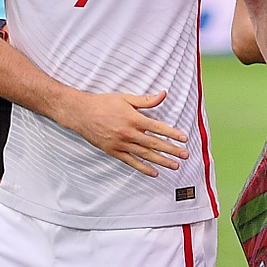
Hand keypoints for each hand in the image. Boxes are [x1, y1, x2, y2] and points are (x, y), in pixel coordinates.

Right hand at [60, 89, 189, 175]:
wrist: (81, 113)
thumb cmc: (103, 103)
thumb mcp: (125, 98)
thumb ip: (146, 100)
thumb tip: (163, 94)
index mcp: (134, 119)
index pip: (158, 128)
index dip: (172, 134)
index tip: (184, 139)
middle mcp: (129, 133)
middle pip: (155, 144)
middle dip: (172, 150)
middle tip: (185, 156)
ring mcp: (121, 144)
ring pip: (146, 155)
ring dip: (162, 161)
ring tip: (175, 166)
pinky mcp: (114, 151)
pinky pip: (131, 162)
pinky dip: (143, 168)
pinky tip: (154, 172)